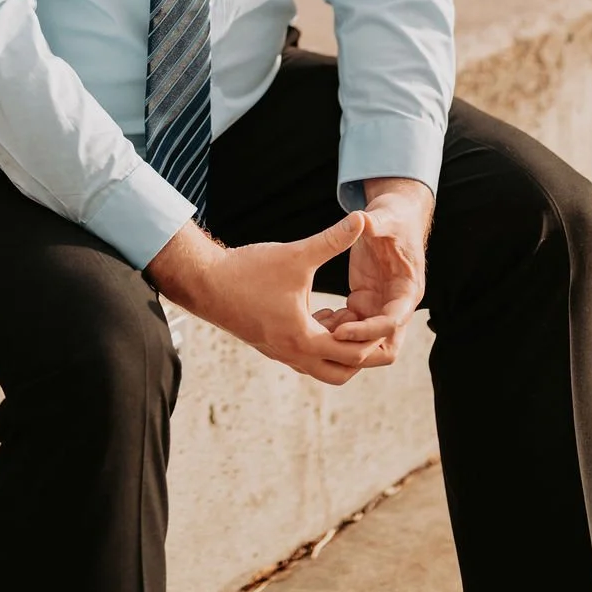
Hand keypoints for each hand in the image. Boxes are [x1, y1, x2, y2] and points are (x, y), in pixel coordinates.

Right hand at [146, 214, 387, 385]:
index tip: (388, 316)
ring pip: (322, 367)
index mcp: (304, 338)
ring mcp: (280, 352)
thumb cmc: (247, 270)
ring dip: (340, 348)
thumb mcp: (296, 254)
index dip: (375, 336)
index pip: (354, 353)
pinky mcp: (270, 344)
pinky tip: (323, 312)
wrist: (204, 281)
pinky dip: (321, 341)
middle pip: (342, 373)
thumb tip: (360, 218)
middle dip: (362, 354)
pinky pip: (306, 356)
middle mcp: (293, 354)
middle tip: (374, 327)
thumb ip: (331, 239)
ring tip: (348, 315)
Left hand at [318, 179, 431, 366]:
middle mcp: (396, 305)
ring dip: (342, 343)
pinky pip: (350, 327)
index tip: (338, 332)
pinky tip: (311, 320)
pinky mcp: (363, 302)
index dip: (367, 331)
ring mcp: (379, 306)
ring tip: (310, 331)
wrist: (394, 216)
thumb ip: (374, 223)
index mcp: (407, 290)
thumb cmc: (393, 217)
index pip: (392, 323)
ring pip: (365, 343)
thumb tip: (361, 219)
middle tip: (321, 343)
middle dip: (356, 351)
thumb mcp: (384, 218)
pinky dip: (334, 329)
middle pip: (384, 347)